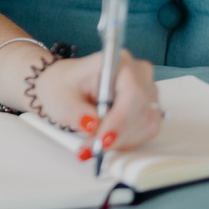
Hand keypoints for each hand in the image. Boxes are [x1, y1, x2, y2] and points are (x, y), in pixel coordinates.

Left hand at [28, 49, 160, 154]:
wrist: (64, 86)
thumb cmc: (63, 86)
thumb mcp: (61, 99)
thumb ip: (76, 113)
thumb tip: (93, 125)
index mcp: (117, 61)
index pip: (133, 93)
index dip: (121, 119)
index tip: (103, 139)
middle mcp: (138, 74)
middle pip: (141, 112)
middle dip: (116, 135)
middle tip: (92, 147)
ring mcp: (146, 91)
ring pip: (146, 125)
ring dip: (121, 140)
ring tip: (93, 143)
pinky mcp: (147, 108)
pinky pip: (146, 131)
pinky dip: (126, 140)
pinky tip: (106, 138)